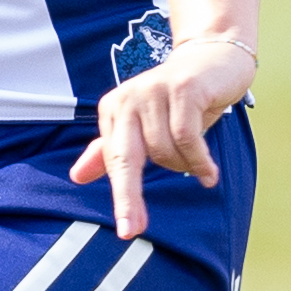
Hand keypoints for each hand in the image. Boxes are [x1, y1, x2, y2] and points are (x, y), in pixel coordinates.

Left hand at [67, 35, 255, 238]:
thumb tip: (76, 176)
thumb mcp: (144, 126)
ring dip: (185, 166)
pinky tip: (209, 174)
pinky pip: (188, 137)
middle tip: (134, 230)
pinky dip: (199, 161)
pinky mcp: (183, 88)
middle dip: (128, 198)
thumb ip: (111, 150)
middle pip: (125, 159)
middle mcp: (127, 99)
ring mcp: (154, 91)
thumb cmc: (178, 99)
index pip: (113, 162)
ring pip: (165, 151)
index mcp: (113, 110)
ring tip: (198, 165)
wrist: (213, 58)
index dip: (122, 198)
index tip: (128, 232)